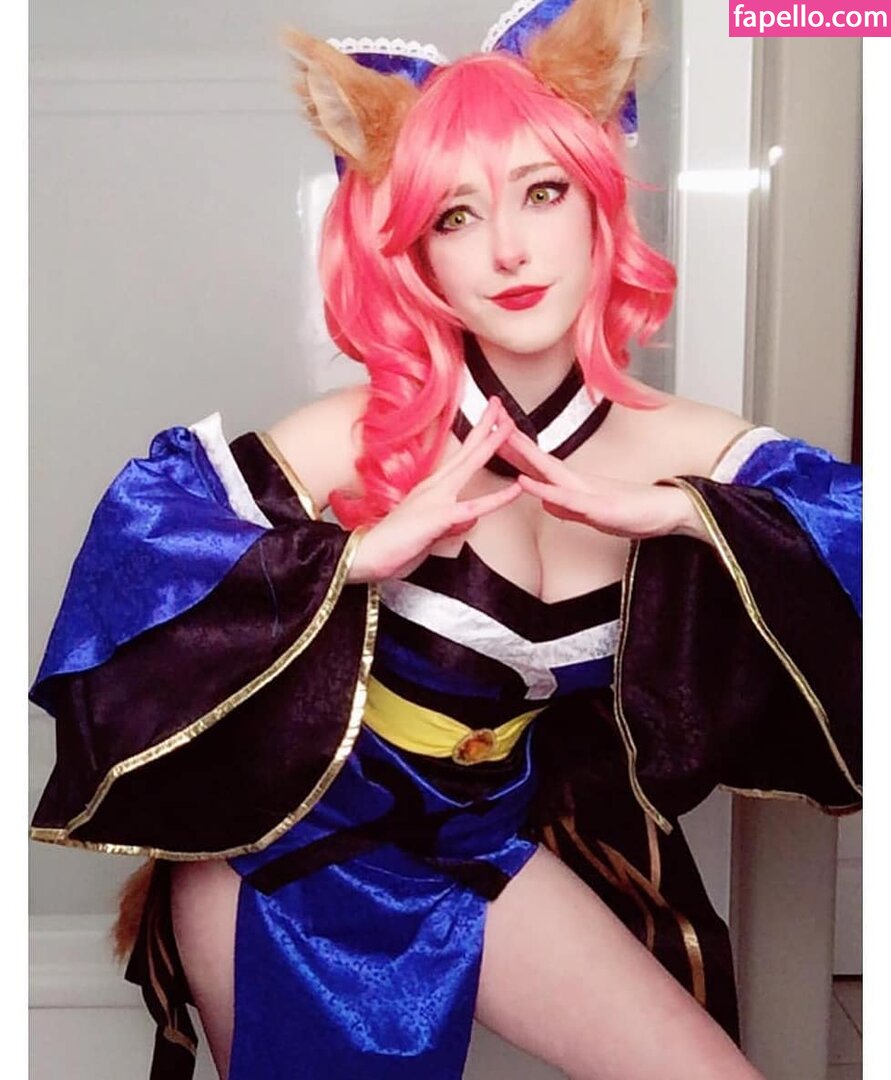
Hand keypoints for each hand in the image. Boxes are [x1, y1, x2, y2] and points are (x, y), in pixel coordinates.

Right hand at [348, 398, 521, 582]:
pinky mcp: (439, 518)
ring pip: (470, 466)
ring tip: (510, 427)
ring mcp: (436, 499)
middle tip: (500, 404)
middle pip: (467, 451)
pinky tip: (516, 489)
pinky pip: (475, 506)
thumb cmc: (392, 544)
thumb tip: (470, 520)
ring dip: (492, 444)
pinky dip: (498, 498)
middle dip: (486, 425)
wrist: (366, 554)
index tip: (491, 419)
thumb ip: (452, 523)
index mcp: (432, 487)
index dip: (477, 436)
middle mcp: (435, 487)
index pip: (460, 456)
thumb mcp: (429, 530)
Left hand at [502, 428, 707, 541]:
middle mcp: (579, 484)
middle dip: (512, 442)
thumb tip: (546, 503)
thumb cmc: (639, 512)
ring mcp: (589, 494)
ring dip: (523, 457)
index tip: (492, 433)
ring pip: (548, 473)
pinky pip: (566, 499)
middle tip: (488, 419)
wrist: (674, 513)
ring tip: (500, 439)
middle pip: (538, 460)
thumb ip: (570, 507)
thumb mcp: (595, 514)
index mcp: (576, 486)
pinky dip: (544, 490)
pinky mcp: (600, 508)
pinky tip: (526, 484)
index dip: (515, 449)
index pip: (538, 464)